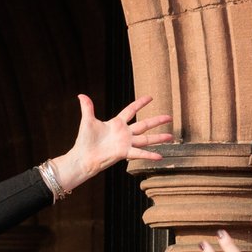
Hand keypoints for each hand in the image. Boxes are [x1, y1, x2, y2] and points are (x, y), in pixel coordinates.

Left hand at [54, 94, 174, 187]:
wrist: (83, 157)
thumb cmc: (84, 141)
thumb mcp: (87, 121)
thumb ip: (88, 108)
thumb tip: (81, 95)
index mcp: (116, 123)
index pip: (131, 110)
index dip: (140, 103)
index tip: (150, 97)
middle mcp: (124, 133)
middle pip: (144, 124)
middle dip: (157, 120)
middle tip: (170, 117)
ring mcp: (125, 143)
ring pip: (146, 139)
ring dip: (159, 138)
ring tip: (171, 136)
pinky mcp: (124, 153)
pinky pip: (139, 153)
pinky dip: (149, 155)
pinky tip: (160, 156)